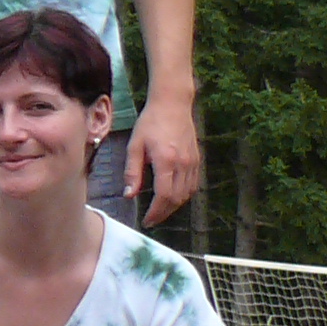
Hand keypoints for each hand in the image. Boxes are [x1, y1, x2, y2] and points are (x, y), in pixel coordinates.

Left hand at [127, 90, 202, 226]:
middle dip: (164, 212)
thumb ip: (132, 172)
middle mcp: (183, 164)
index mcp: (166, 161)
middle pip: (177, 198)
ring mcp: (193, 162)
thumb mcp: (135, 146)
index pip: (164, 195)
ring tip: (160, 211)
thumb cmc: (150, 123)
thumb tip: (129, 195)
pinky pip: (193, 184)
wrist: (173, 105)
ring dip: (174, 206)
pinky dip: (184, 195)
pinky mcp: (197, 159)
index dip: (156, 211)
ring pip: (187, 193)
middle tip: (152, 219)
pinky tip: (173, 197)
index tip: (147, 220)